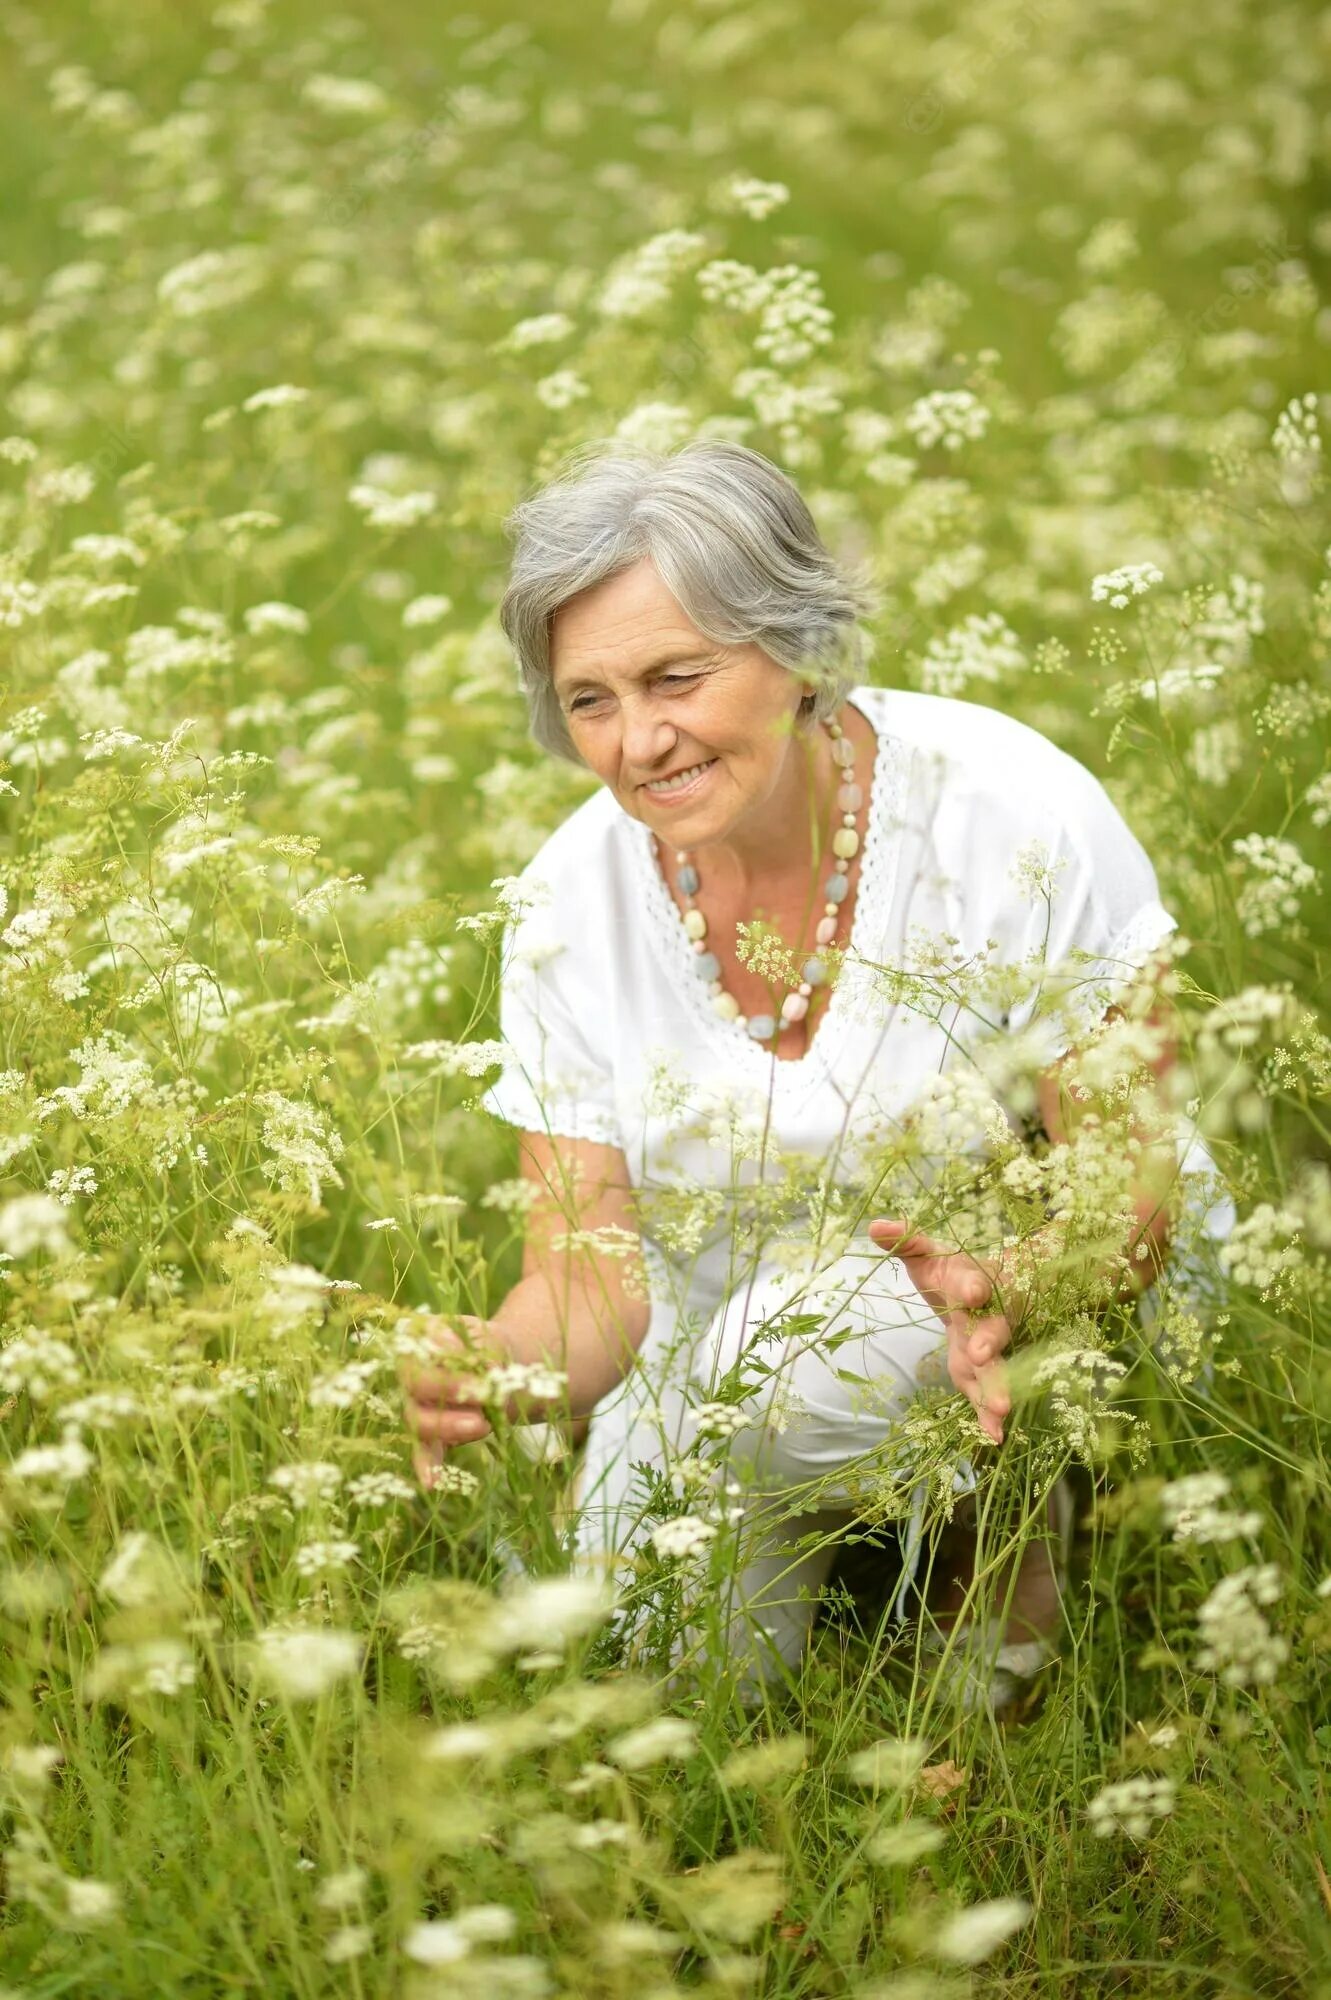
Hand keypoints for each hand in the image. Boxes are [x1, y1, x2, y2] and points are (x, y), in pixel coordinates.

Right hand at [398, 1313, 494, 1490]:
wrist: (497, 1368)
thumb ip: (484, 1349)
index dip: (449, 1353)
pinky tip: (432, 1483)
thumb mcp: (490, 1339)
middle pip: (417, 1385)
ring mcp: (416, 1406)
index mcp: (419, 1340)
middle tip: (485, 1392)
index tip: (481, 1361)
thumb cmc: (489, 1348)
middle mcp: (408, 1375)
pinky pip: (424, 1451)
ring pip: (419, 1420)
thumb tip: (486, 1369)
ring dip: (448, 1426)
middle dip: (450, 1389)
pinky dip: (428, 1466)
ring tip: (482, 1425)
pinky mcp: (429, 1435)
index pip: (421, 1346)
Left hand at [867, 1218, 1012, 1444]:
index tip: (969, 1291)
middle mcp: (985, 1313)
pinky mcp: (982, 1369)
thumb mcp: (925, 1252)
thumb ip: (904, 1239)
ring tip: (1001, 1410)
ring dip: (996, 1386)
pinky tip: (994, 1436)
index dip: (971, 1284)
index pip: (972, 1278)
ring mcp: (987, 1343)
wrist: (986, 1288)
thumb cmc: (949, 1270)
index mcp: (969, 1279)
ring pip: (996, 1364)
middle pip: (991, 1327)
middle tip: (983, 1354)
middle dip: (989, 1340)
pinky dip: (989, 1412)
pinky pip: (987, 1389)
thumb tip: (875, 1226)